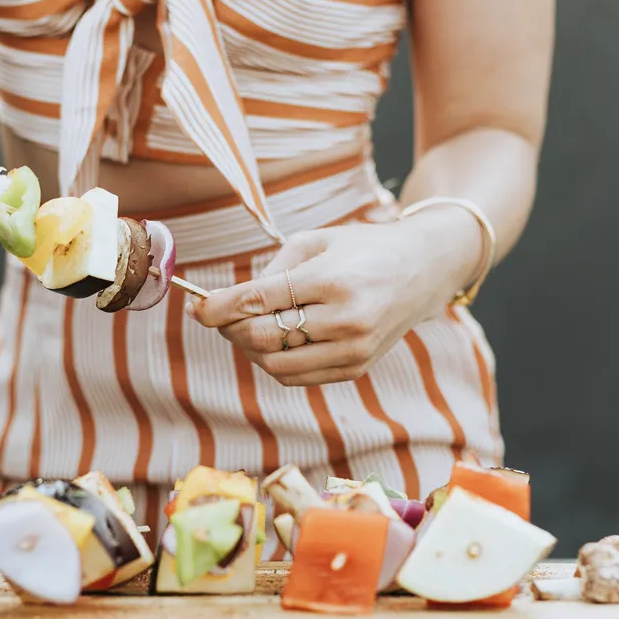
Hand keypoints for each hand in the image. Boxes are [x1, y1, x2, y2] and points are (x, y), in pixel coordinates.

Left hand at [190, 213, 480, 386]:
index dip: (218, 308)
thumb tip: (225, 302)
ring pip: (274, 364)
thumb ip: (270, 272)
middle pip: (261, 337)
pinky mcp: (355, 368)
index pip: (258, 301)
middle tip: (220, 315)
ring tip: (246, 327)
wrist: (422, 270)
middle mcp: (344, 319)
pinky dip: (274, 362)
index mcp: (331, 280)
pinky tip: (274, 341)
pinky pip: (296, 377)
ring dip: (249, 349)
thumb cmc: (362, 249)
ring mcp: (352, 349)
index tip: (196, 307)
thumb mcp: (316, 242)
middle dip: (230, 328)